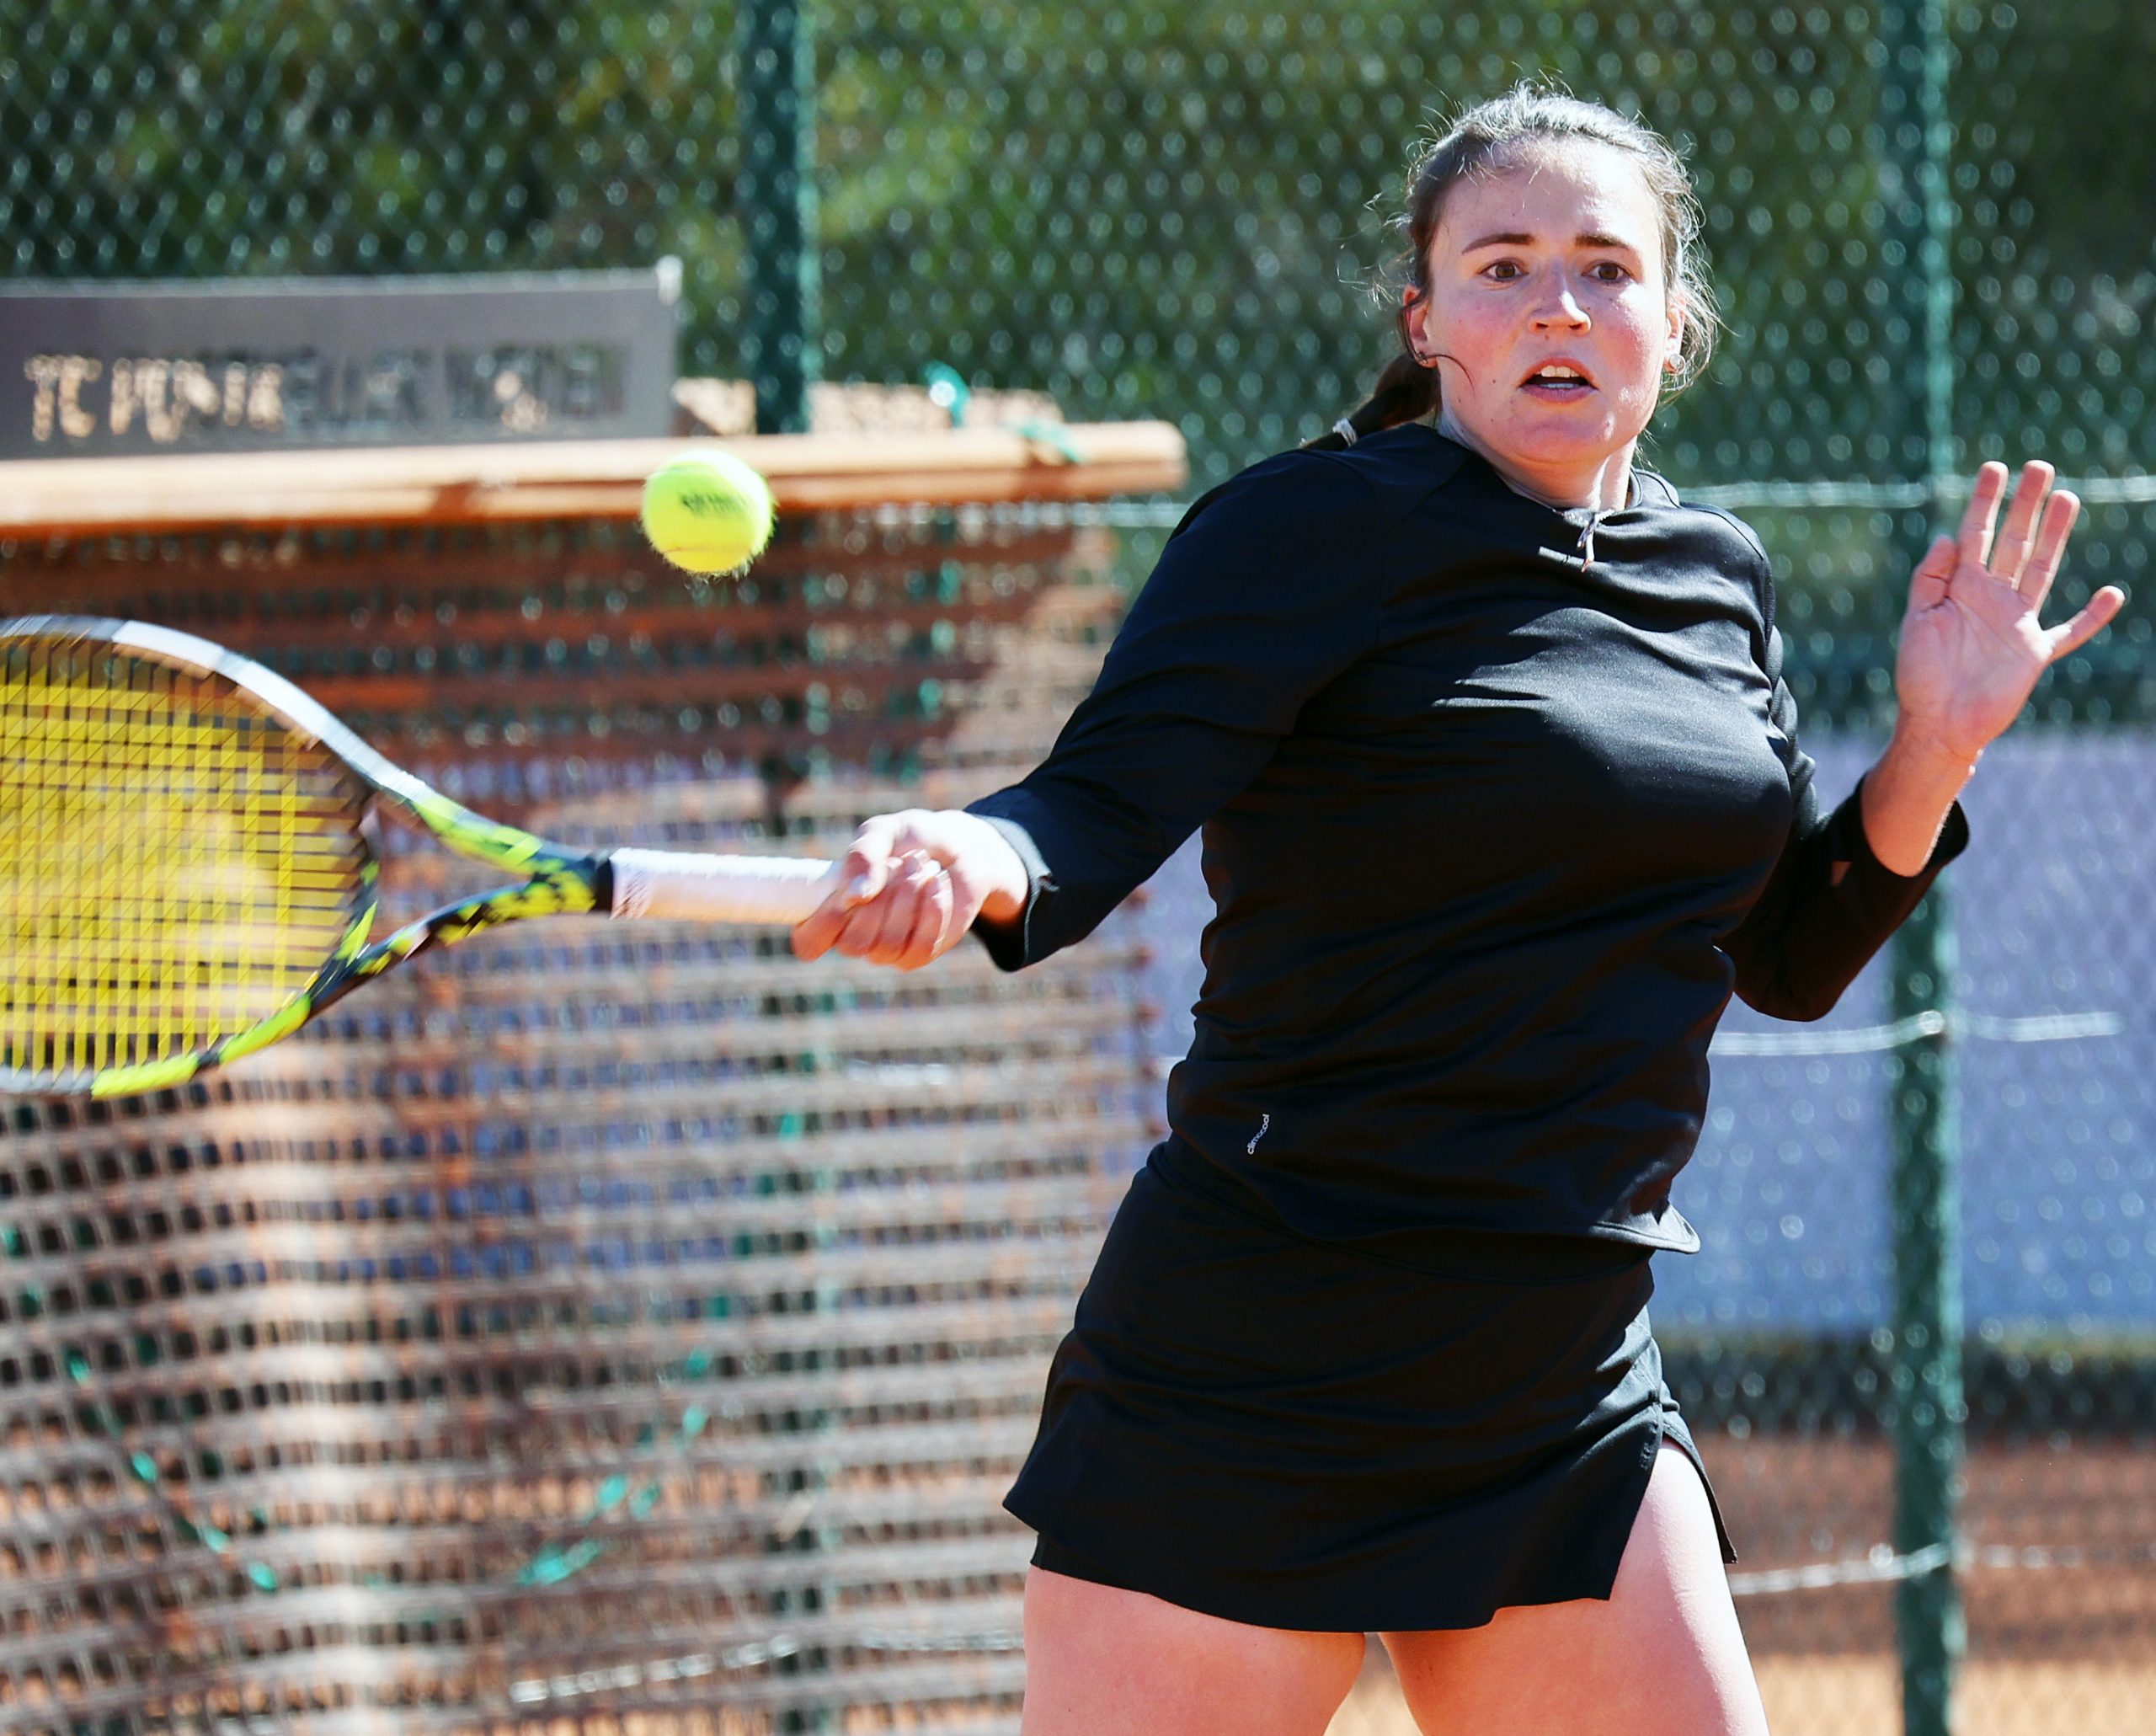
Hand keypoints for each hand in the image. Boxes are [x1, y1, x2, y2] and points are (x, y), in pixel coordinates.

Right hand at [790, 808, 1029, 968]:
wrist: (958, 847)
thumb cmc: (910, 838)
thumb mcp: (882, 832)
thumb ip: (862, 856)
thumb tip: (852, 898)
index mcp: (832, 906)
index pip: (808, 941)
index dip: (818, 927)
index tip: (844, 895)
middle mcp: (855, 933)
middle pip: (852, 943)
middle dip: (880, 900)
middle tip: (903, 861)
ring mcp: (886, 948)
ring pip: (887, 946)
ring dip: (908, 899)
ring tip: (923, 866)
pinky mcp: (919, 953)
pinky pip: (919, 947)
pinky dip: (932, 911)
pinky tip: (937, 884)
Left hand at [1894, 459, 2123, 762]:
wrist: (1936, 725)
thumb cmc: (1919, 676)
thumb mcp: (1916, 622)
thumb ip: (1929, 580)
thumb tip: (1947, 536)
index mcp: (1960, 589)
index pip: (1975, 535)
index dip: (1985, 502)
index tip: (1995, 468)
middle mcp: (1992, 598)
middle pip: (2014, 542)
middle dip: (2026, 505)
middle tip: (2041, 466)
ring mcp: (2017, 623)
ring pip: (2041, 570)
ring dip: (2055, 536)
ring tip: (2067, 498)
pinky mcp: (2033, 653)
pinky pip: (2069, 633)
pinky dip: (2091, 618)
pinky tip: (2113, 594)